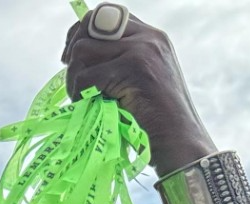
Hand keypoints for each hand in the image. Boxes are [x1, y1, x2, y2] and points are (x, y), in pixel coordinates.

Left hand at [62, 7, 216, 172]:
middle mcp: (148, 37)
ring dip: (73, 77)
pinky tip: (88, 106)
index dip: (82, 31)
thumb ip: (118, 62)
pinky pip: (86, 75)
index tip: (70, 56)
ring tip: (82, 97)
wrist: (179, 142)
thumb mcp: (139, 82)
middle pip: (90, 24)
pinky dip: (79, 93)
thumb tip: (75, 55)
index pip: (106, 14)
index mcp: (151, 36)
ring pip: (82, 50)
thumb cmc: (155, 122)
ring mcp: (142, 50)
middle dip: (72, 50)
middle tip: (72, 78)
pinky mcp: (133, 68)